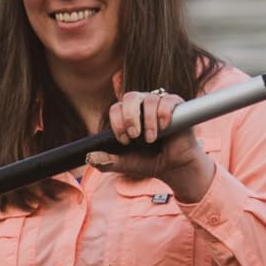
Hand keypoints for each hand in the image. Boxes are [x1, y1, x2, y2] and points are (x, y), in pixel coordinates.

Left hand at [89, 88, 212, 202]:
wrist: (174, 168)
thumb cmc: (149, 162)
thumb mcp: (125, 163)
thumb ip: (107, 161)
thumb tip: (89, 157)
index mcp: (128, 115)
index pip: (116, 108)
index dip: (117, 123)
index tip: (124, 140)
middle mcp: (142, 106)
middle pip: (130, 97)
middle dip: (129, 117)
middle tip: (134, 135)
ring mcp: (159, 104)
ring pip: (149, 99)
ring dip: (148, 121)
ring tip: (151, 139)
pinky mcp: (177, 106)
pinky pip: (168, 100)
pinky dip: (164, 113)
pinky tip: (164, 126)